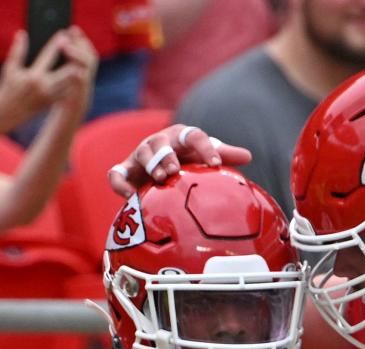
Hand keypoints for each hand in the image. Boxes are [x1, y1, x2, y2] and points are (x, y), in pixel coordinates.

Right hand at [0, 27, 96, 133]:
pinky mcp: (52, 103)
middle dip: (72, 59)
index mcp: (34, 77)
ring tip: (77, 60)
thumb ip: (17, 51)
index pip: (49, 56)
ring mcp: (50, 97)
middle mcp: (45, 87)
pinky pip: (66, 92)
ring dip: (74, 71)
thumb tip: (22, 34)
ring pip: (70, 83)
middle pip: (67, 72)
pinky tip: (72, 75)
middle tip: (76, 49)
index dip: (57, 44)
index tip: (64, 35)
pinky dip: (70, 83)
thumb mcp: (10, 69)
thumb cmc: (7, 89)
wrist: (7, 114)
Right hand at [107, 126, 253, 195]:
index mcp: (181, 136)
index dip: (205, 148)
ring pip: (142, 153)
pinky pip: (116, 174)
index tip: (215, 165)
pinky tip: (129, 197)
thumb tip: (248, 156)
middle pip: (161, 142)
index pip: (194, 136)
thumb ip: (223, 155)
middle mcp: (160, 142)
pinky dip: (119, 183)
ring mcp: (140, 155)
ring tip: (160, 178)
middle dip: (167, 155)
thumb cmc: (189, 161)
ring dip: (150, 164)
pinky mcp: (126, 170)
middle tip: (175, 170)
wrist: (163, 169)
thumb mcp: (205, 158)